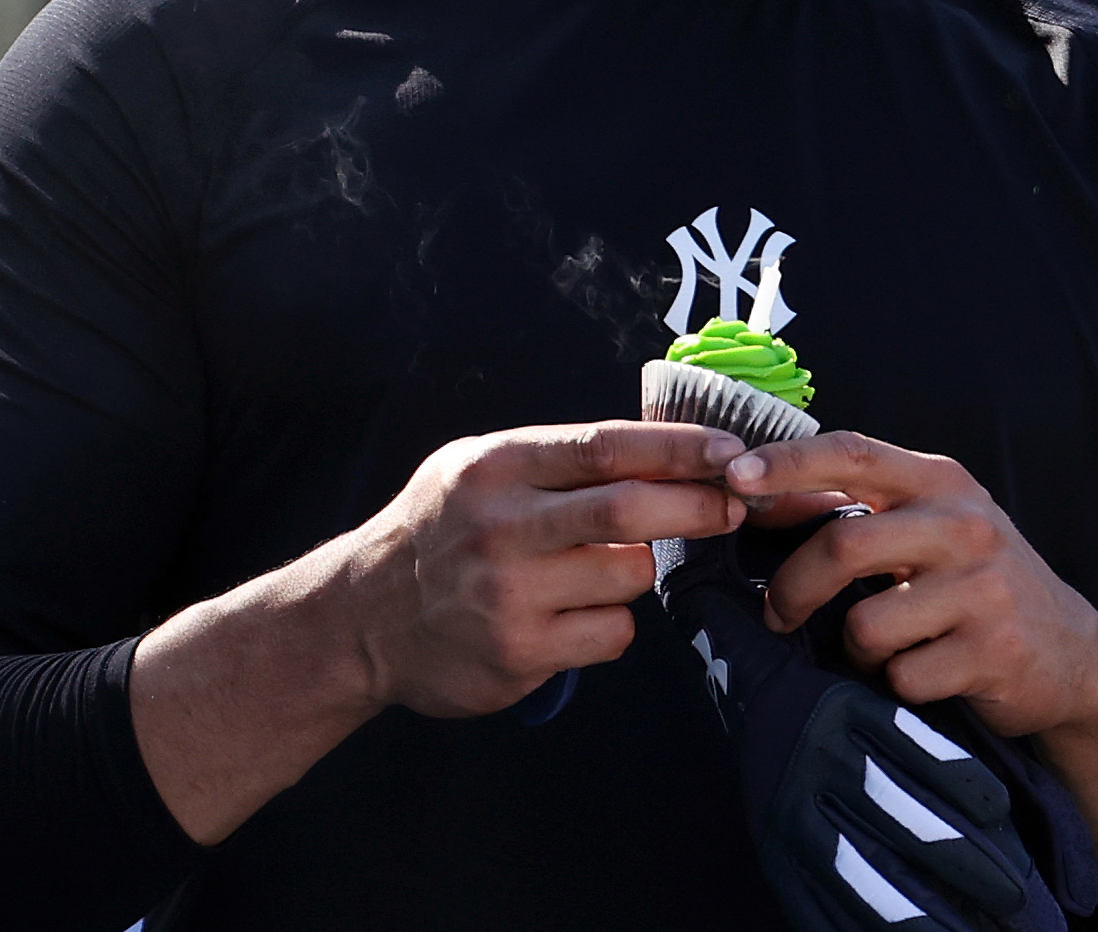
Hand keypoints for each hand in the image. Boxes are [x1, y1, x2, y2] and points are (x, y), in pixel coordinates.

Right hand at [130, 419, 742, 843]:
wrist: (361, 618)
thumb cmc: (439, 532)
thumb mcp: (479, 469)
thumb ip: (560, 458)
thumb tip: (666, 445)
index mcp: (498, 467)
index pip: (607, 447)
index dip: (679, 448)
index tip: (732, 450)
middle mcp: (501, 527)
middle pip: (628, 512)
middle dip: (698, 506)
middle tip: (736, 505)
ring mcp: (508, 594)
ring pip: (627, 576)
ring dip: (638, 571)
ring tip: (601, 569)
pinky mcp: (517, 653)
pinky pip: (610, 634)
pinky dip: (613, 623)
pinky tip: (574, 617)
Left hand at [723, 433, 1097, 876]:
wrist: (1073, 656)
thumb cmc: (979, 586)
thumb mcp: (932, 527)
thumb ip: (860, 506)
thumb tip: (758, 495)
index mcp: (943, 484)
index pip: (853, 453)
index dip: (788, 464)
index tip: (734, 476)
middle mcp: (967, 527)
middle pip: (846, 546)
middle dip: (794, 590)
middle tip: (778, 614)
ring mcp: (984, 590)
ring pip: (867, 625)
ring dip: (857, 650)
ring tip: (886, 650)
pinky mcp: (994, 652)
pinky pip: (902, 677)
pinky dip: (898, 686)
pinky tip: (928, 675)